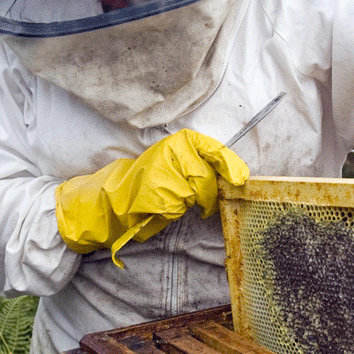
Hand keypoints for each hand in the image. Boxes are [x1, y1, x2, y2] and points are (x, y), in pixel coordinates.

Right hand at [55, 129, 248, 266]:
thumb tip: (232, 174)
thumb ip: (198, 164)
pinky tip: (162, 206)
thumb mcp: (172, 164)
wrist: (113, 199)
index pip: (211, 148)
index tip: (240, 177)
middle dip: (209, 192)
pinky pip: (180, 206)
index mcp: (176, 143)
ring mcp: (164, 175)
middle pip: (206, 176)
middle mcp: (171, 154)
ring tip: (172, 199)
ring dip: (190, 202)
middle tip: (203, 202)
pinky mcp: (160, 195)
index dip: (229, 162)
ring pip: (195, 193)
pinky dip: (175, 211)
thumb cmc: (147, 183)